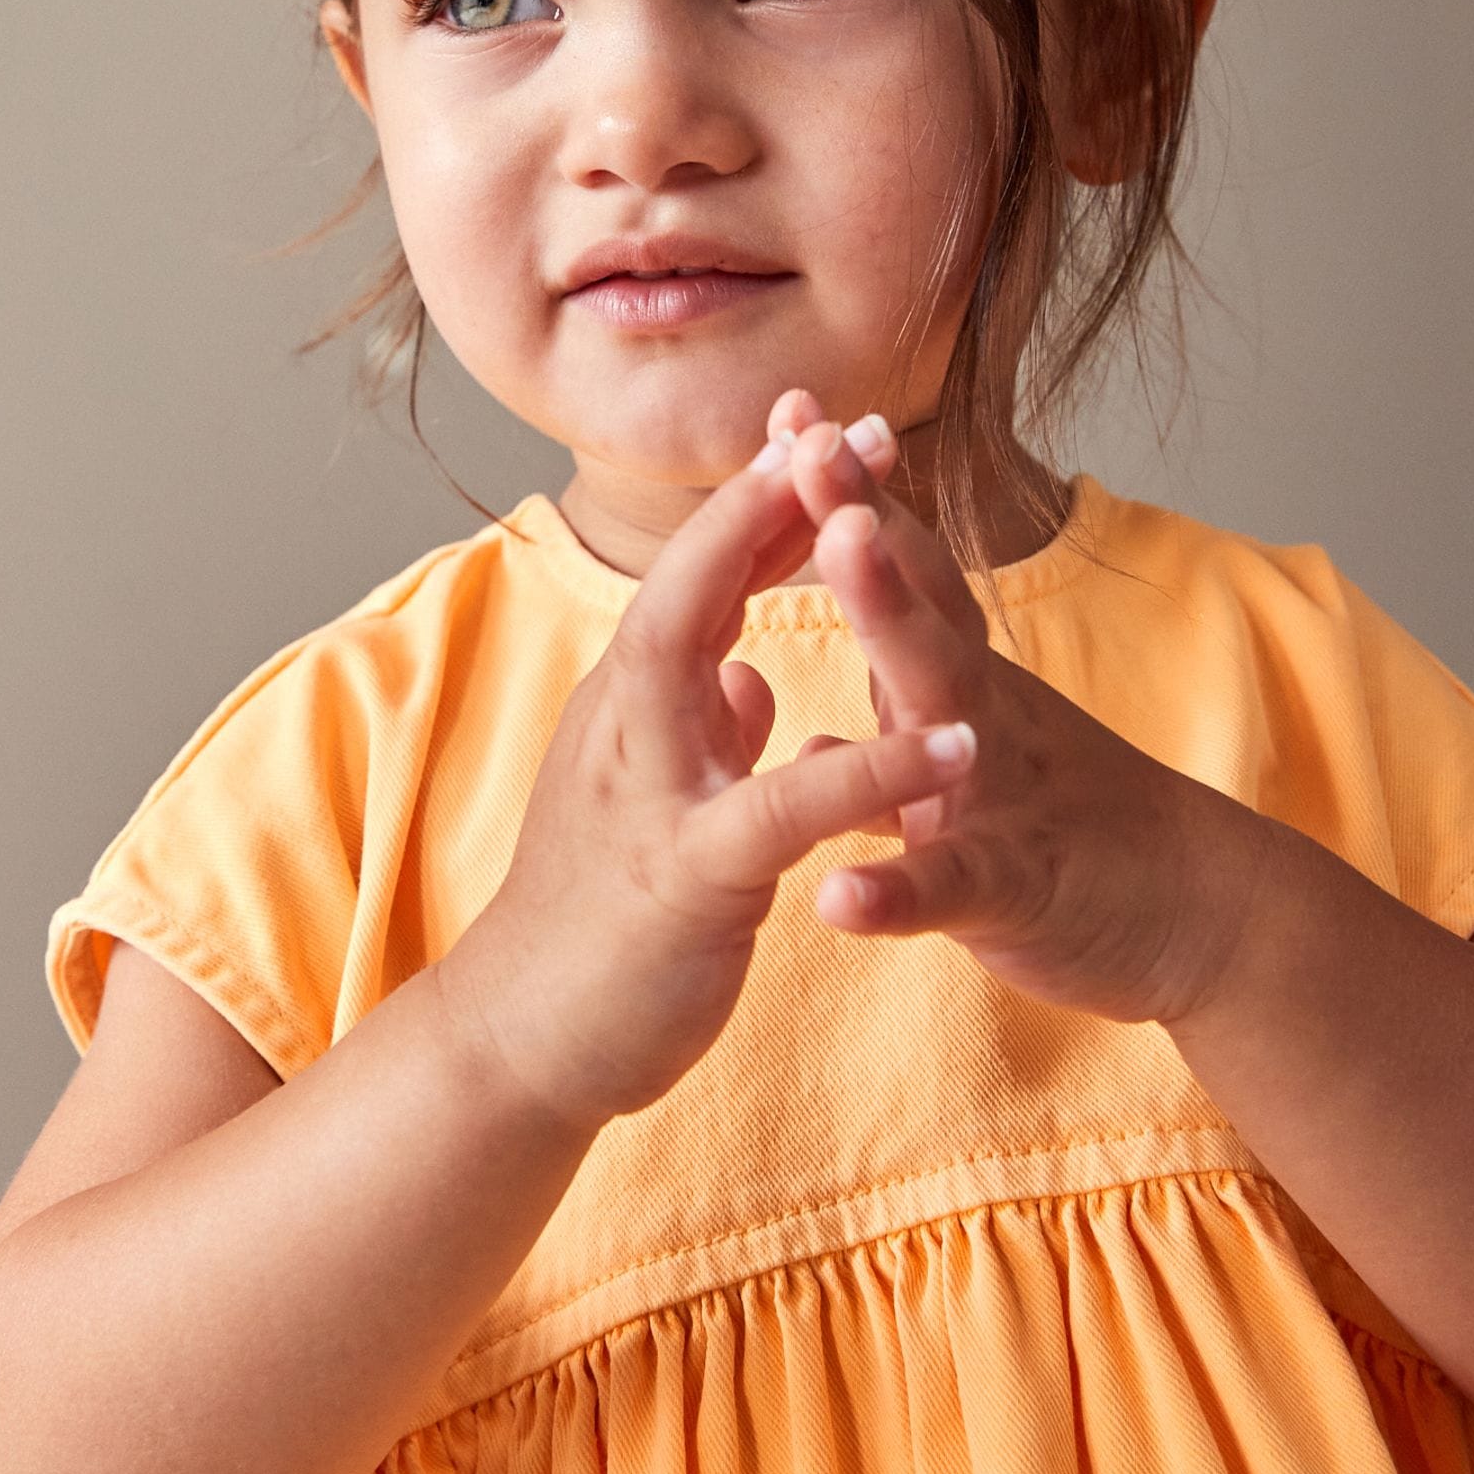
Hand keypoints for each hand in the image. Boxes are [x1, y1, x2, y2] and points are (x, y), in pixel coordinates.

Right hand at [442, 432, 983, 1130]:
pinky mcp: (684, 880)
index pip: (698, 574)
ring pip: (706, 657)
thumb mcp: (653, 799)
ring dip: (791, 597)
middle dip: (769, 496)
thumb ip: (700, 725)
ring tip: (893, 527)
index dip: (762, 500)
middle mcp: (626, 727)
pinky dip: (866, 768)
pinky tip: (955, 746)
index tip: (832, 431)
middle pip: (690, 578)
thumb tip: (747, 672)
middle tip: (864, 430)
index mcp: (633, 705)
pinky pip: (782, 810)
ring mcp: (646, 796)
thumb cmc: (593, 919)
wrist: (519, 1043)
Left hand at [763, 392, 1269, 1031]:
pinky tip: (839, 897)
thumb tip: (805, 722)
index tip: (792, 406)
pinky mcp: (1015, 888)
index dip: (847, 490)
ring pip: (941, 704)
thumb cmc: (1073, 830)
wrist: (1203, 913)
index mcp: (959, 679)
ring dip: (892, 625)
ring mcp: (998, 792)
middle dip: (862, 518)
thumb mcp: (971, 757)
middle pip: (918, 600)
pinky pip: (952, 885)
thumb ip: (893, 726)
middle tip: (813, 439)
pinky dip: (898, 890)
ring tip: (842, 549)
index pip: (901, 566)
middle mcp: (979, 712)